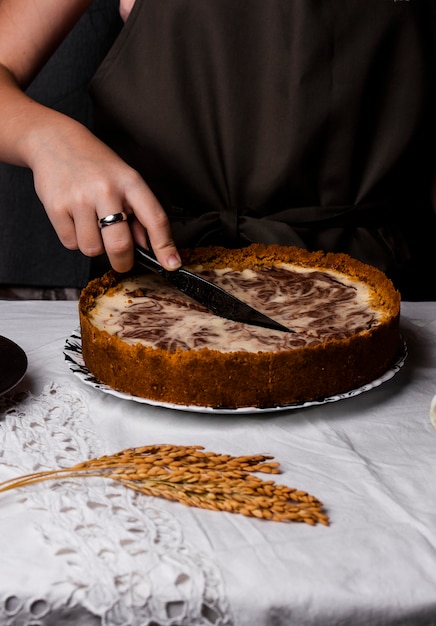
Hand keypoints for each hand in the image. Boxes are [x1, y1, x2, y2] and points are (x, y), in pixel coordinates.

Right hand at [30, 117, 180, 272]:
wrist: (54, 140)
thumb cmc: (95, 163)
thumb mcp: (124, 179)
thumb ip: (137, 213)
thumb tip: (147, 246)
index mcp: (130, 182)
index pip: (154, 219)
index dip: (165, 246)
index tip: (171, 264)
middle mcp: (106, 190)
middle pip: (120, 245)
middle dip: (123, 262)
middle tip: (122, 261)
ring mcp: (79, 199)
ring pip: (93, 249)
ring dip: (95, 246)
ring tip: (92, 225)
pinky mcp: (56, 207)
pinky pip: (71, 244)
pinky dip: (75, 240)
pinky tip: (75, 220)